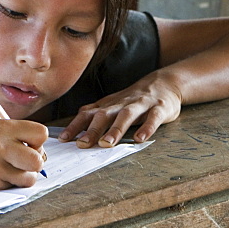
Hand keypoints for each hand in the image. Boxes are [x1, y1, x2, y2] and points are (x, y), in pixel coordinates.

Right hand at [0, 120, 48, 189]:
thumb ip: (17, 134)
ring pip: (29, 178)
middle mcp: (1, 148)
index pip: (41, 134)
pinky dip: (11, 181)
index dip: (38, 139)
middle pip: (38, 161)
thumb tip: (40, 149)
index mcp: (3, 128)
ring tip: (13, 167)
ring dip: (25, 174)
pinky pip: (13, 187)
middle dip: (36, 160)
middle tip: (25, 157)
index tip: (30, 141)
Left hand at [58, 73, 181, 147]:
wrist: (165, 83)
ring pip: (126, 115)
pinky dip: (147, 128)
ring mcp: (141, 104)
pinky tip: (140, 139)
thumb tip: (73, 131)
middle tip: (82, 144)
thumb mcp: (114, 105)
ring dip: (116, 129)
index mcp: (109, 105)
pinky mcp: (159, 108)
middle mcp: (122, 103)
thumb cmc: (135, 99)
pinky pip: (153, 118)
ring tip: (107, 143)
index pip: (88, 114)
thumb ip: (96, 116)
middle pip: (104, 115)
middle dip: (92, 129)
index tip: (63, 139)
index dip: (75, 125)